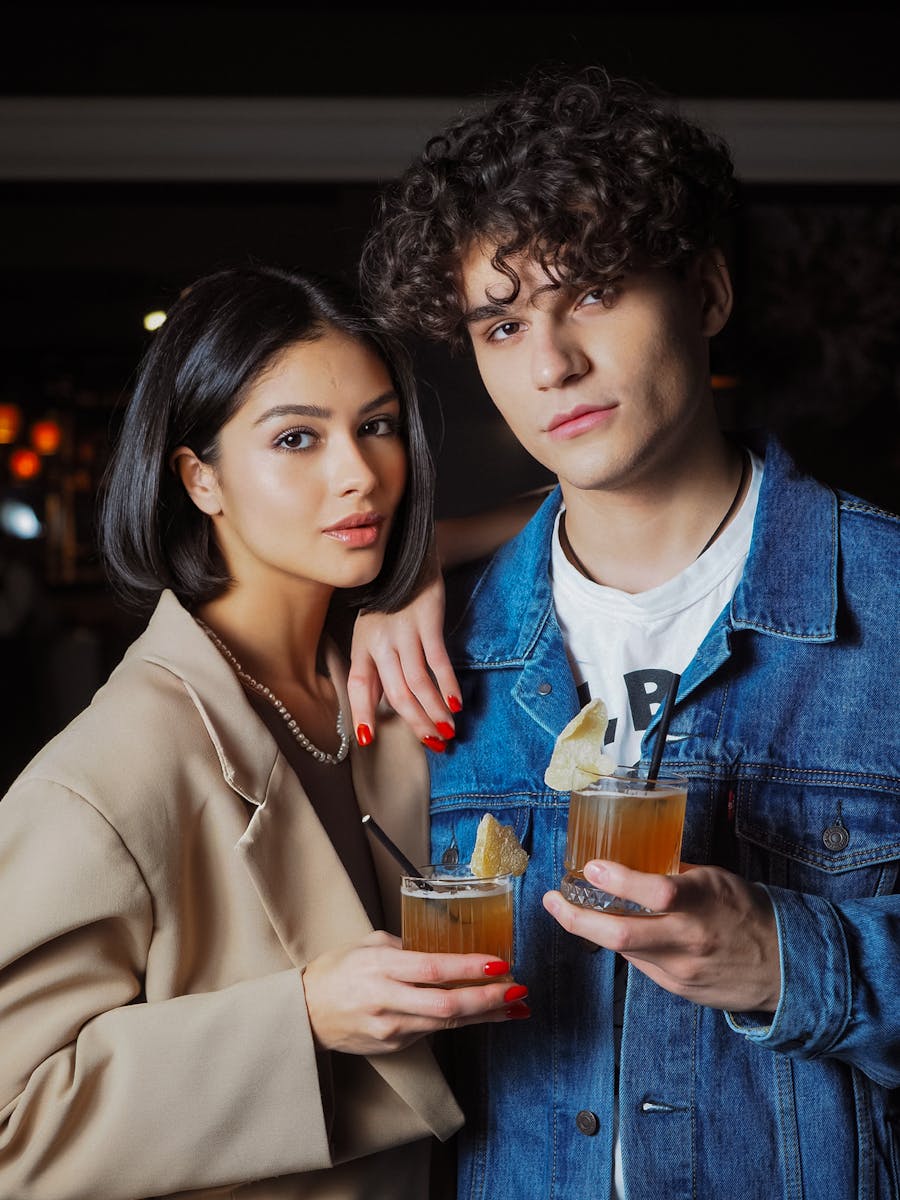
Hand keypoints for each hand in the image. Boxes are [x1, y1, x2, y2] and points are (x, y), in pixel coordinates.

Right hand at [301, 930, 529, 1055]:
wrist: (306, 1013)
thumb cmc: (338, 970)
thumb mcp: (368, 945)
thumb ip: (406, 945)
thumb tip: (444, 948)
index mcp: (380, 967)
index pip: (431, 968)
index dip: (468, 968)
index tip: (498, 962)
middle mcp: (386, 1000)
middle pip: (446, 1004)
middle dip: (488, 998)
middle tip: (518, 988)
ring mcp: (391, 1028)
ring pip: (447, 1022)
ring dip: (485, 1014)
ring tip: (517, 1005)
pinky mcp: (395, 1046)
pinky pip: (435, 1031)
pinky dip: (463, 1021)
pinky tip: (486, 1014)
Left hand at [347, 573, 461, 746]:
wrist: (408, 559)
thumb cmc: (389, 604)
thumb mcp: (373, 636)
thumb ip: (377, 671)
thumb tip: (379, 710)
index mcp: (361, 645)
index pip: (358, 685)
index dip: (361, 713)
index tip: (368, 739)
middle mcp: (379, 640)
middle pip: (395, 692)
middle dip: (416, 722)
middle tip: (434, 742)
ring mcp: (403, 630)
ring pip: (417, 682)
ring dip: (434, 710)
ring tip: (448, 729)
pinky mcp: (427, 620)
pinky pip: (437, 660)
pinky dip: (447, 685)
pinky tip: (456, 703)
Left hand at [543, 861, 780, 1013]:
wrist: (784, 968)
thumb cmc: (746, 912)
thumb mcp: (715, 879)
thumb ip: (674, 873)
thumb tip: (631, 862)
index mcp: (704, 901)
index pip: (658, 892)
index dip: (619, 881)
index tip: (591, 868)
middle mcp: (690, 938)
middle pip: (622, 934)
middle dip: (577, 919)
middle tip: (552, 900)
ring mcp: (682, 969)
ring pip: (623, 950)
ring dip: (589, 930)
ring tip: (567, 909)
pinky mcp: (677, 988)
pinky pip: (639, 964)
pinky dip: (622, 945)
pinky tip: (612, 931)